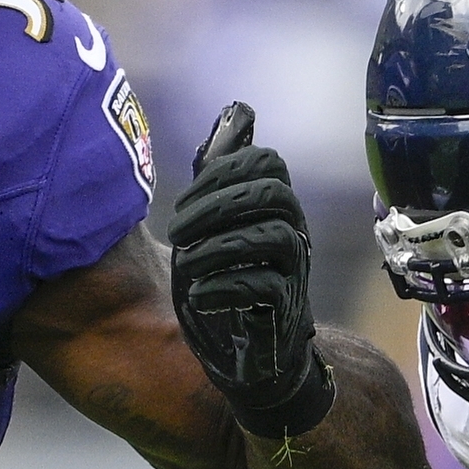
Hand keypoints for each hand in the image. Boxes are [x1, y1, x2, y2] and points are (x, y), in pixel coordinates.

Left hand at [168, 105, 330, 437]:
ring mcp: (292, 274)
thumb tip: (238, 109)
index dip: (222, 172)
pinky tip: (199, 295)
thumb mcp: (213, 225)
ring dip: (219, 247)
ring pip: (274, 237)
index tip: (182, 203)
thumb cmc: (227, 286)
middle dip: (218, 205)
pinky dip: (225, 287)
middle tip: (176, 232)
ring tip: (186, 265)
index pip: (267, 163)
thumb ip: (223, 173)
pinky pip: (266, 286)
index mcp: (274, 210)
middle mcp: (292, 235)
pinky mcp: (283, 313)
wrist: (246, 359)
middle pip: (274, 194)